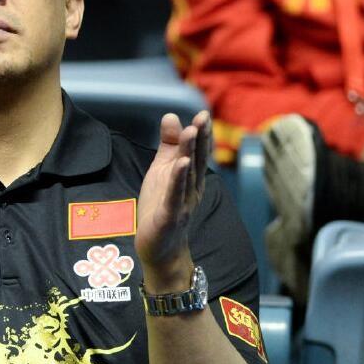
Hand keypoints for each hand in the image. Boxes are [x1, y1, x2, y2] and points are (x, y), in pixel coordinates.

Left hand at [135, 111, 210, 290]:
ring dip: (190, 153)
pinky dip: (178, 180)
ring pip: (187, 175)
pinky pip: (175, 196)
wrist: (160, 249)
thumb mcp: (163, 171)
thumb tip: (171, 116)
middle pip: (198, 161)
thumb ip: (169, 146)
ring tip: (192, 132)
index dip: (201, 135)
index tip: (203, 114)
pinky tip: (181, 165)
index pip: (198, 153)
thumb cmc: (162, 207)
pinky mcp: (169, 216)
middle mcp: (191, 189)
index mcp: (190, 178)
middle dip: (201, 139)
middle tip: (203, 117)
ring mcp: (182, 203)